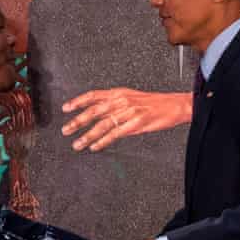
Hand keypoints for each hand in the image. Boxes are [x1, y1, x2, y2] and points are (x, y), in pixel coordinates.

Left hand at [62, 89, 191, 151]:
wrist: (174, 105)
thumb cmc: (155, 103)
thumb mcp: (132, 97)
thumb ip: (114, 105)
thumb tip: (97, 114)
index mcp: (119, 93)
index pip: (94, 95)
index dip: (78, 101)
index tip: (66, 108)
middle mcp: (122, 101)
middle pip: (94, 111)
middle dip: (77, 121)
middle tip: (66, 130)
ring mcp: (129, 112)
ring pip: (102, 124)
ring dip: (87, 135)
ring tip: (77, 144)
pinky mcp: (136, 124)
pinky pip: (115, 133)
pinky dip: (102, 141)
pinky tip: (94, 146)